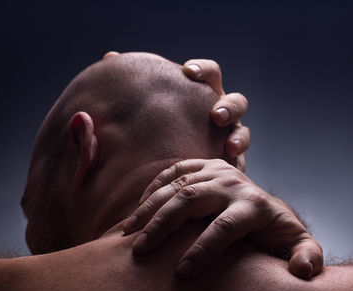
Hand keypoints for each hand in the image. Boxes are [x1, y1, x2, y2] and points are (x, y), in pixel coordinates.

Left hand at [103, 51, 250, 170]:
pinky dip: (235, 165)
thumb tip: (110, 57)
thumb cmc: (158, 128)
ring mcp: (229, 137)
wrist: (166, 163)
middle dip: (229, 107)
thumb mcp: (148, 107)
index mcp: (203, 94)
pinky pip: (239, 163)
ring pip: (242, 133)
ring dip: (238, 137)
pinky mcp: (231, 162)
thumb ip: (136, 85)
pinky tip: (226, 170)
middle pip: (236, 102)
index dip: (203, 70)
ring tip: (228, 146)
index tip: (187, 71)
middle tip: (215, 115)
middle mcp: (221, 113)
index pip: (210, 73)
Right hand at [122, 159, 323, 279]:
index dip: (203, 250)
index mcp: (256, 206)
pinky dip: (152, 190)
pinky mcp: (203, 166)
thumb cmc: (278, 235)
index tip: (182, 273)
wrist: (265, 207)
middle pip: (192, 201)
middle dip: (164, 227)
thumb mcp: (298, 246)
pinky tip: (136, 213)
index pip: (225, 227)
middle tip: (140, 252)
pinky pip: (173, 172)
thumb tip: (303, 271)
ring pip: (177, 186)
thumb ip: (307, 257)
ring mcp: (217, 172)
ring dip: (149, 210)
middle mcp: (234, 184)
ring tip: (127, 235)